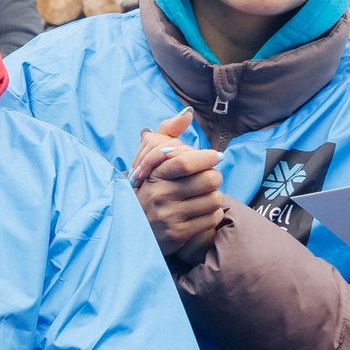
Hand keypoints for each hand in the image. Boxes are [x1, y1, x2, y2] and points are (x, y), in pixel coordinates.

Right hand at [132, 110, 220, 262]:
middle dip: (215, 177)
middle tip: (211, 178)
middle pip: (207, 180)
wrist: (133, 228)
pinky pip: (211, 219)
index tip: (215, 156)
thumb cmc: (149, 188)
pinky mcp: (178, 234)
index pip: (184, 161)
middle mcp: (159, 195)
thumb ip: (167, 133)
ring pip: (213, 199)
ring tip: (205, 196)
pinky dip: (213, 214)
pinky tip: (203, 211)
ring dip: (215, 196)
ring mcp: (168, 216)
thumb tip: (188, 114)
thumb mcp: (151, 160)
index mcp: (153, 176)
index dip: (206, 157)